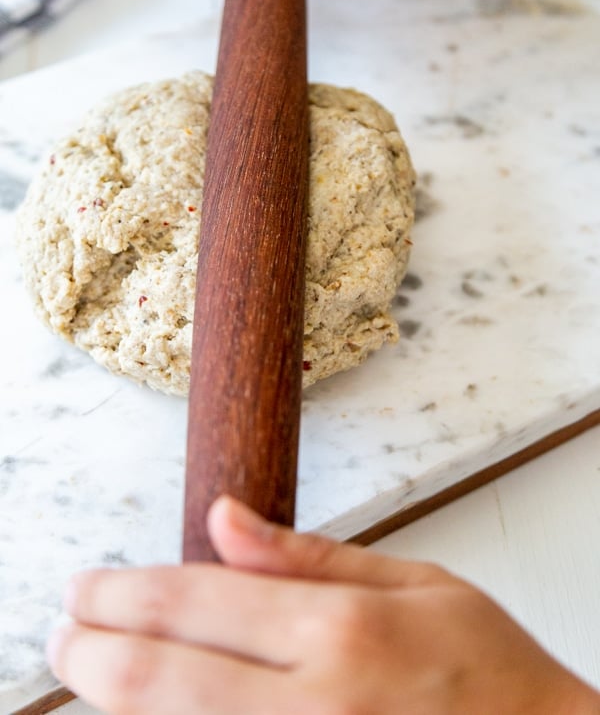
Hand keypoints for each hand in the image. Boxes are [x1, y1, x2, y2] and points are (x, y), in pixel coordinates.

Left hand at [47, 496, 598, 714]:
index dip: (121, 591)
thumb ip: (308, 557)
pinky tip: (155, 711)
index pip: (195, 600)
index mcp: (341, 631)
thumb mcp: (414, 583)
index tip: (85, 586)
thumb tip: (225, 518)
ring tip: (92, 669)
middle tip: (62, 633)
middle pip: (158, 677)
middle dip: (89, 651)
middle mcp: (312, 706)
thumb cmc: (489, 671)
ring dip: (114, 700)